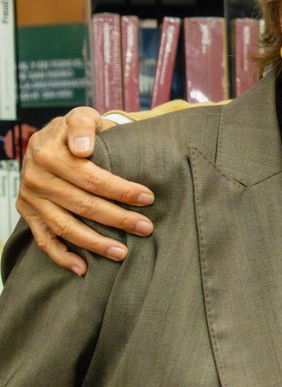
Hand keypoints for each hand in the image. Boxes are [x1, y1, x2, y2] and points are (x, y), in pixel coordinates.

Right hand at [16, 108, 154, 275]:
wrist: (50, 138)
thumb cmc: (76, 130)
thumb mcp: (81, 117)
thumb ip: (84, 127)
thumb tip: (83, 148)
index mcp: (50, 153)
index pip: (92, 177)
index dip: (121, 189)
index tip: (148, 198)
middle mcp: (37, 177)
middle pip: (83, 204)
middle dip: (118, 219)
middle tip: (146, 228)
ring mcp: (31, 198)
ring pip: (65, 226)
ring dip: (95, 243)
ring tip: (122, 253)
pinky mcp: (28, 214)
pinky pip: (43, 239)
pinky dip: (61, 257)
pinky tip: (83, 269)